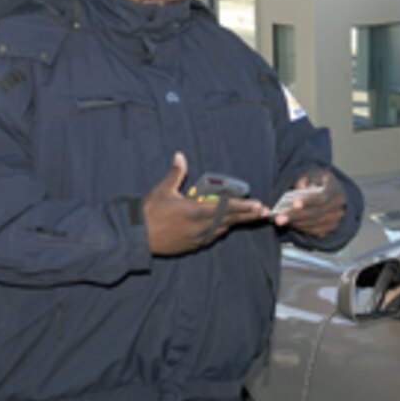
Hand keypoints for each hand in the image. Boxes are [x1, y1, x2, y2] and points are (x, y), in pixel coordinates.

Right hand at [143, 152, 267, 254]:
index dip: (243, 207)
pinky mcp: (192, 245)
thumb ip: (175, 173)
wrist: (136, 238)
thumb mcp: (162, 190)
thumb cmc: (149, 213)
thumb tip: (180, 155)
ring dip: (235, 223)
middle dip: (248, 216)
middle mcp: (201, 227)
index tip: (257, 205)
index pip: (226, 208)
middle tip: (263, 212)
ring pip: (222, 229)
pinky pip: (211, 237)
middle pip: (230, 221)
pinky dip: (220, 230)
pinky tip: (225, 226)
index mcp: (196, 212)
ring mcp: (197, 238)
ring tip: (250, 217)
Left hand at [272, 169, 345, 238]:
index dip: (308, 201)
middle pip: (316, 213)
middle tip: (278, 218)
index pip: (322, 197)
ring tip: (281, 221)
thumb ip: (306, 179)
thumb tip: (301, 188)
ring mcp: (336, 217)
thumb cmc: (318, 181)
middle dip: (296, 216)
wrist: (330, 190)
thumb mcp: (312, 174)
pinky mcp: (331, 227)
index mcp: (335, 189)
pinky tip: (290, 224)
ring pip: (315, 224)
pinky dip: (302, 228)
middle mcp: (338, 205)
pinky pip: (315, 231)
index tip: (294, 204)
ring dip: (296, 223)